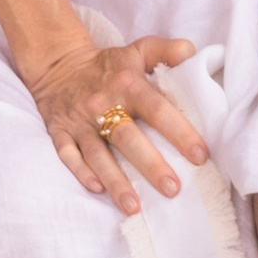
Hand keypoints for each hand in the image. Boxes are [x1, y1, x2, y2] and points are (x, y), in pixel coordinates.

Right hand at [22, 34, 207, 214]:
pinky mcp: (59, 132)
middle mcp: (103, 104)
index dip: (178, 131)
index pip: (156, 108)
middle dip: (150, 165)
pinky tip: (98, 190)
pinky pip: (68, 155)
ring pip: (97, 155)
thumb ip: (165, 51)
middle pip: (127, 138)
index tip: (200, 155)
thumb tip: (191, 52)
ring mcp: (79, 121)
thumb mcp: (137, 50)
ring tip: (134, 207)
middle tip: (173, 189)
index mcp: (127, 84)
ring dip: (116, 181)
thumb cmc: (108, 65)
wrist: (57, 63)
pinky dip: (81, 173)